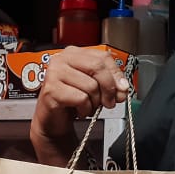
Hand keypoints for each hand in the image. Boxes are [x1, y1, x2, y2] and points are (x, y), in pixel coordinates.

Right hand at [29, 46, 129, 165]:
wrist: (53, 119)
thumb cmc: (72, 101)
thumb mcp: (94, 88)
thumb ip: (109, 83)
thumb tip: (122, 88)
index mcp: (74, 53)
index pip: (102, 56)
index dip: (116, 74)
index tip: (122, 88)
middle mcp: (62, 59)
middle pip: (97, 67)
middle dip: (109, 88)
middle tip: (110, 101)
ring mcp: (54, 74)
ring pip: (90, 85)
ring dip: (95, 102)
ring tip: (89, 107)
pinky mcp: (51, 90)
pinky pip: (81, 98)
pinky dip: (85, 109)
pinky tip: (80, 111)